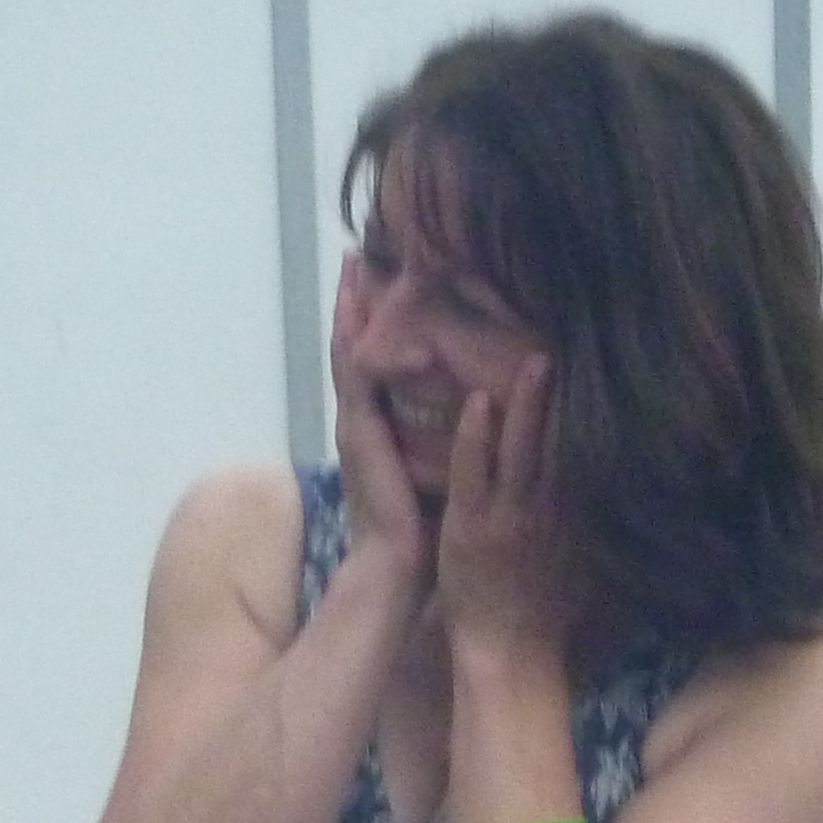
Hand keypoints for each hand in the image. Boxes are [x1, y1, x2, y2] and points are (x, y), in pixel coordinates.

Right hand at [327, 255, 432, 572]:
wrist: (397, 568)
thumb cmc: (420, 528)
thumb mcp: (431, 469)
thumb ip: (441, 438)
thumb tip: (473, 407)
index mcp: (374, 426)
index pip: (369, 360)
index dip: (370, 321)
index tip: (376, 279)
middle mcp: (360, 420)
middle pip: (350, 345)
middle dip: (353, 300)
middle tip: (354, 254)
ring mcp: (356, 427)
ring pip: (350, 354)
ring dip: (351, 311)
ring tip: (355, 269)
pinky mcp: (363, 441)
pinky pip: (360, 385)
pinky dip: (365, 351)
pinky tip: (369, 317)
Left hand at [429, 358, 567, 671]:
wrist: (510, 653)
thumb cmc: (543, 613)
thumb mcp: (585, 569)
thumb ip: (593, 531)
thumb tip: (619, 504)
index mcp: (573, 518)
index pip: (584, 455)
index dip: (589, 416)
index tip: (596, 376)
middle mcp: (549, 511)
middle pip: (561, 443)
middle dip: (566, 396)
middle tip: (571, 346)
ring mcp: (510, 517)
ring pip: (524, 450)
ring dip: (529, 403)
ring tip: (535, 358)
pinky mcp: (472, 526)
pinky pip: (476, 474)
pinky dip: (478, 437)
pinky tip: (480, 402)